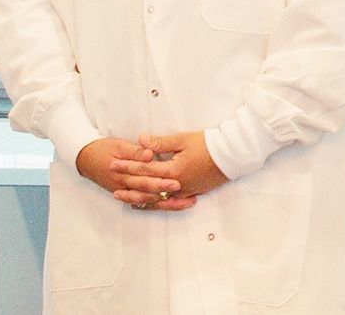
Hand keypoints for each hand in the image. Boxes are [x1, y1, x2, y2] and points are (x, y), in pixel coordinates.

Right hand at [76, 137, 193, 211]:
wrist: (84, 158)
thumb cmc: (102, 149)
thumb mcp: (118, 145)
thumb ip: (135, 151)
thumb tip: (150, 155)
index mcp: (123, 174)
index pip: (144, 180)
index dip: (160, 181)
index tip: (176, 181)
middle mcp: (124, 186)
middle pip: (148, 193)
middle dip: (166, 193)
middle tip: (184, 192)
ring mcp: (125, 192)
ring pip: (147, 201)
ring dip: (165, 203)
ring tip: (183, 203)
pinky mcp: (125, 193)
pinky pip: (142, 202)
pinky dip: (155, 204)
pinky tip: (168, 204)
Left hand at [108, 132, 226, 206]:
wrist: (232, 156)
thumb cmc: (208, 145)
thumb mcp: (182, 140)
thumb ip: (160, 143)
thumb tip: (140, 140)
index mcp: (173, 170)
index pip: (145, 168)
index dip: (127, 166)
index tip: (113, 164)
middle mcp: (177, 184)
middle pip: (148, 186)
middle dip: (128, 183)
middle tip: (112, 182)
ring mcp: (184, 191)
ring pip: (157, 199)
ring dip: (139, 198)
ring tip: (124, 198)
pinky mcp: (191, 193)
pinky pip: (170, 203)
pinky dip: (157, 204)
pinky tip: (148, 204)